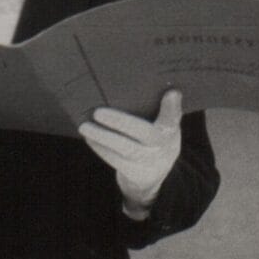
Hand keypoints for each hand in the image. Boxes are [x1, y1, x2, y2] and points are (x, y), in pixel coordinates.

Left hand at [78, 90, 182, 215]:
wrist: (155, 174)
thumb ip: (159, 111)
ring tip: (84, 127)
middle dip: (120, 122)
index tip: (171, 94)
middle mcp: (164, 147)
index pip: (173, 117)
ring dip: (103, 137)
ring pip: (126, 149)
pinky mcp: (136, 174)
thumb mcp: (162, 126)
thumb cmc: (154, 138)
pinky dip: (100, 148)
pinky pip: (115, 160)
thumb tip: (152, 85)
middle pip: (145, 133)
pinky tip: (88, 138)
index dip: (172, 107)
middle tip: (98, 112)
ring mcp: (150, 162)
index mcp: (170, 130)